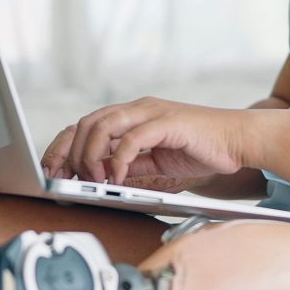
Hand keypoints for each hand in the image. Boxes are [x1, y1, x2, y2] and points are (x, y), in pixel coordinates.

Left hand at [40, 97, 249, 185]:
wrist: (238, 140)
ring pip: (103, 124)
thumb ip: (129, 165)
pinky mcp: (167, 122)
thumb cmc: (201, 150)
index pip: (86, 124)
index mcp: (133, 115)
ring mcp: (152, 112)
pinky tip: (117, 177)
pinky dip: (118, 159)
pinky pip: (132, 137)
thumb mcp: (156, 161)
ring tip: (94, 180)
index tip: (52, 171)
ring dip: (91, 155)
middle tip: (66, 179)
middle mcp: (139, 108)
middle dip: (69, 152)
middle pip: (87, 122)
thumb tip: (101, 179)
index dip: (64, 146)